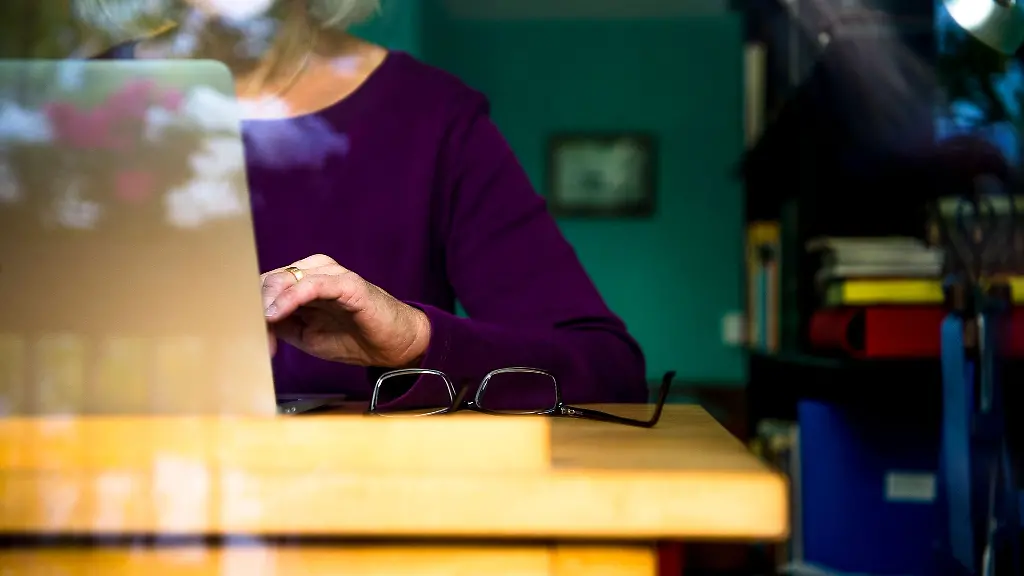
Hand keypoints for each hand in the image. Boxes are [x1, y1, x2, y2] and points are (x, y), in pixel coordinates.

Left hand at [261, 254, 430, 367]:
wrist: (394, 345)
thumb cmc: (354, 337)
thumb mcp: (306, 335)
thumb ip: (280, 325)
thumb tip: (250, 324)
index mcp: (302, 280)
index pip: (263, 285)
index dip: (250, 310)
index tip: (247, 339)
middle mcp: (314, 270)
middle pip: (269, 280)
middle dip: (255, 310)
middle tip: (255, 341)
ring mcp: (331, 274)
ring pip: (285, 278)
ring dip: (268, 305)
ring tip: (263, 330)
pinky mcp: (348, 283)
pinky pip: (312, 285)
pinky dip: (289, 299)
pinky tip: (276, 314)